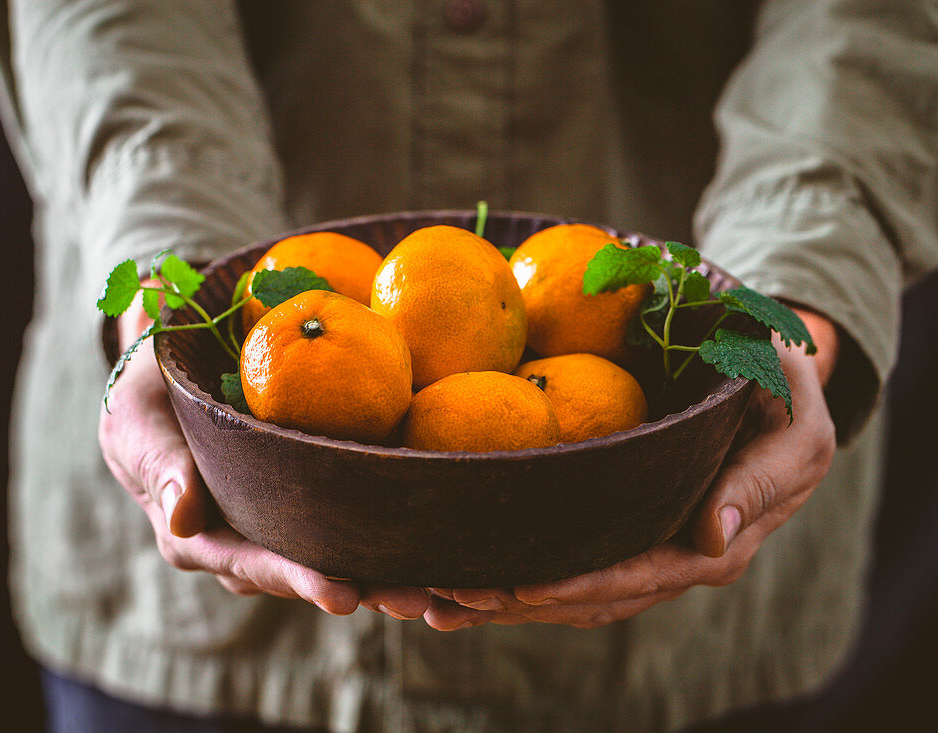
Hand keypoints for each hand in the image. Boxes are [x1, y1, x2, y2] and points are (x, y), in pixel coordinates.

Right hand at [98, 293, 429, 616]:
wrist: (163, 384)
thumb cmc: (145, 403)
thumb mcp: (140, 426)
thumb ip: (162, 469)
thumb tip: (183, 521)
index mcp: (200, 541)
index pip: (256, 565)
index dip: (300, 581)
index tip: (343, 596)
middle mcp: (243, 546)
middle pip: (308, 574)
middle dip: (362, 590)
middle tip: (416, 599)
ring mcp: (276, 529)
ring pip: (335, 559)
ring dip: (384, 574)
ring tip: (439, 587)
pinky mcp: (302, 506)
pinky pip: (344, 527)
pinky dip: (384, 538)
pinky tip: (432, 541)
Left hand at [420, 309, 838, 630]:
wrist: (780, 391)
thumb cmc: (788, 397)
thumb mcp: (793, 428)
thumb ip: (757, 481)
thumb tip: (711, 540)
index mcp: (715, 542)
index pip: (639, 575)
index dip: (581, 585)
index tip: (523, 588)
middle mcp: (676, 558)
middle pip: (592, 596)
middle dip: (522, 601)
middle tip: (451, 599)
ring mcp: (647, 549)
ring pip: (572, 591)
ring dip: (507, 601)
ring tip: (438, 600)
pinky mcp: (624, 531)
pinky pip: (569, 563)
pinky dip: (517, 576)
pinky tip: (462, 578)